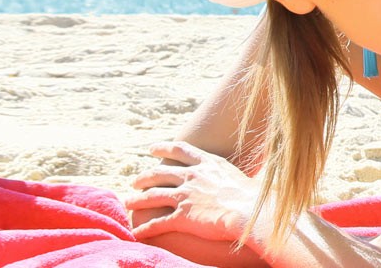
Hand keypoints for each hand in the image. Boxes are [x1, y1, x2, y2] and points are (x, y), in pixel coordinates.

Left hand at [126, 141, 259, 242]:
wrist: (250, 211)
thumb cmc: (252, 196)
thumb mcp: (238, 176)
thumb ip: (226, 174)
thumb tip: (233, 175)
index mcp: (206, 164)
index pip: (178, 150)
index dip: (162, 148)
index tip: (151, 150)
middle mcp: (192, 176)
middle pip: (159, 173)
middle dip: (144, 177)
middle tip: (135, 180)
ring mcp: (185, 196)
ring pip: (152, 196)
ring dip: (137, 200)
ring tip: (128, 203)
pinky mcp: (182, 216)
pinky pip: (158, 223)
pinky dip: (145, 228)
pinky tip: (136, 232)